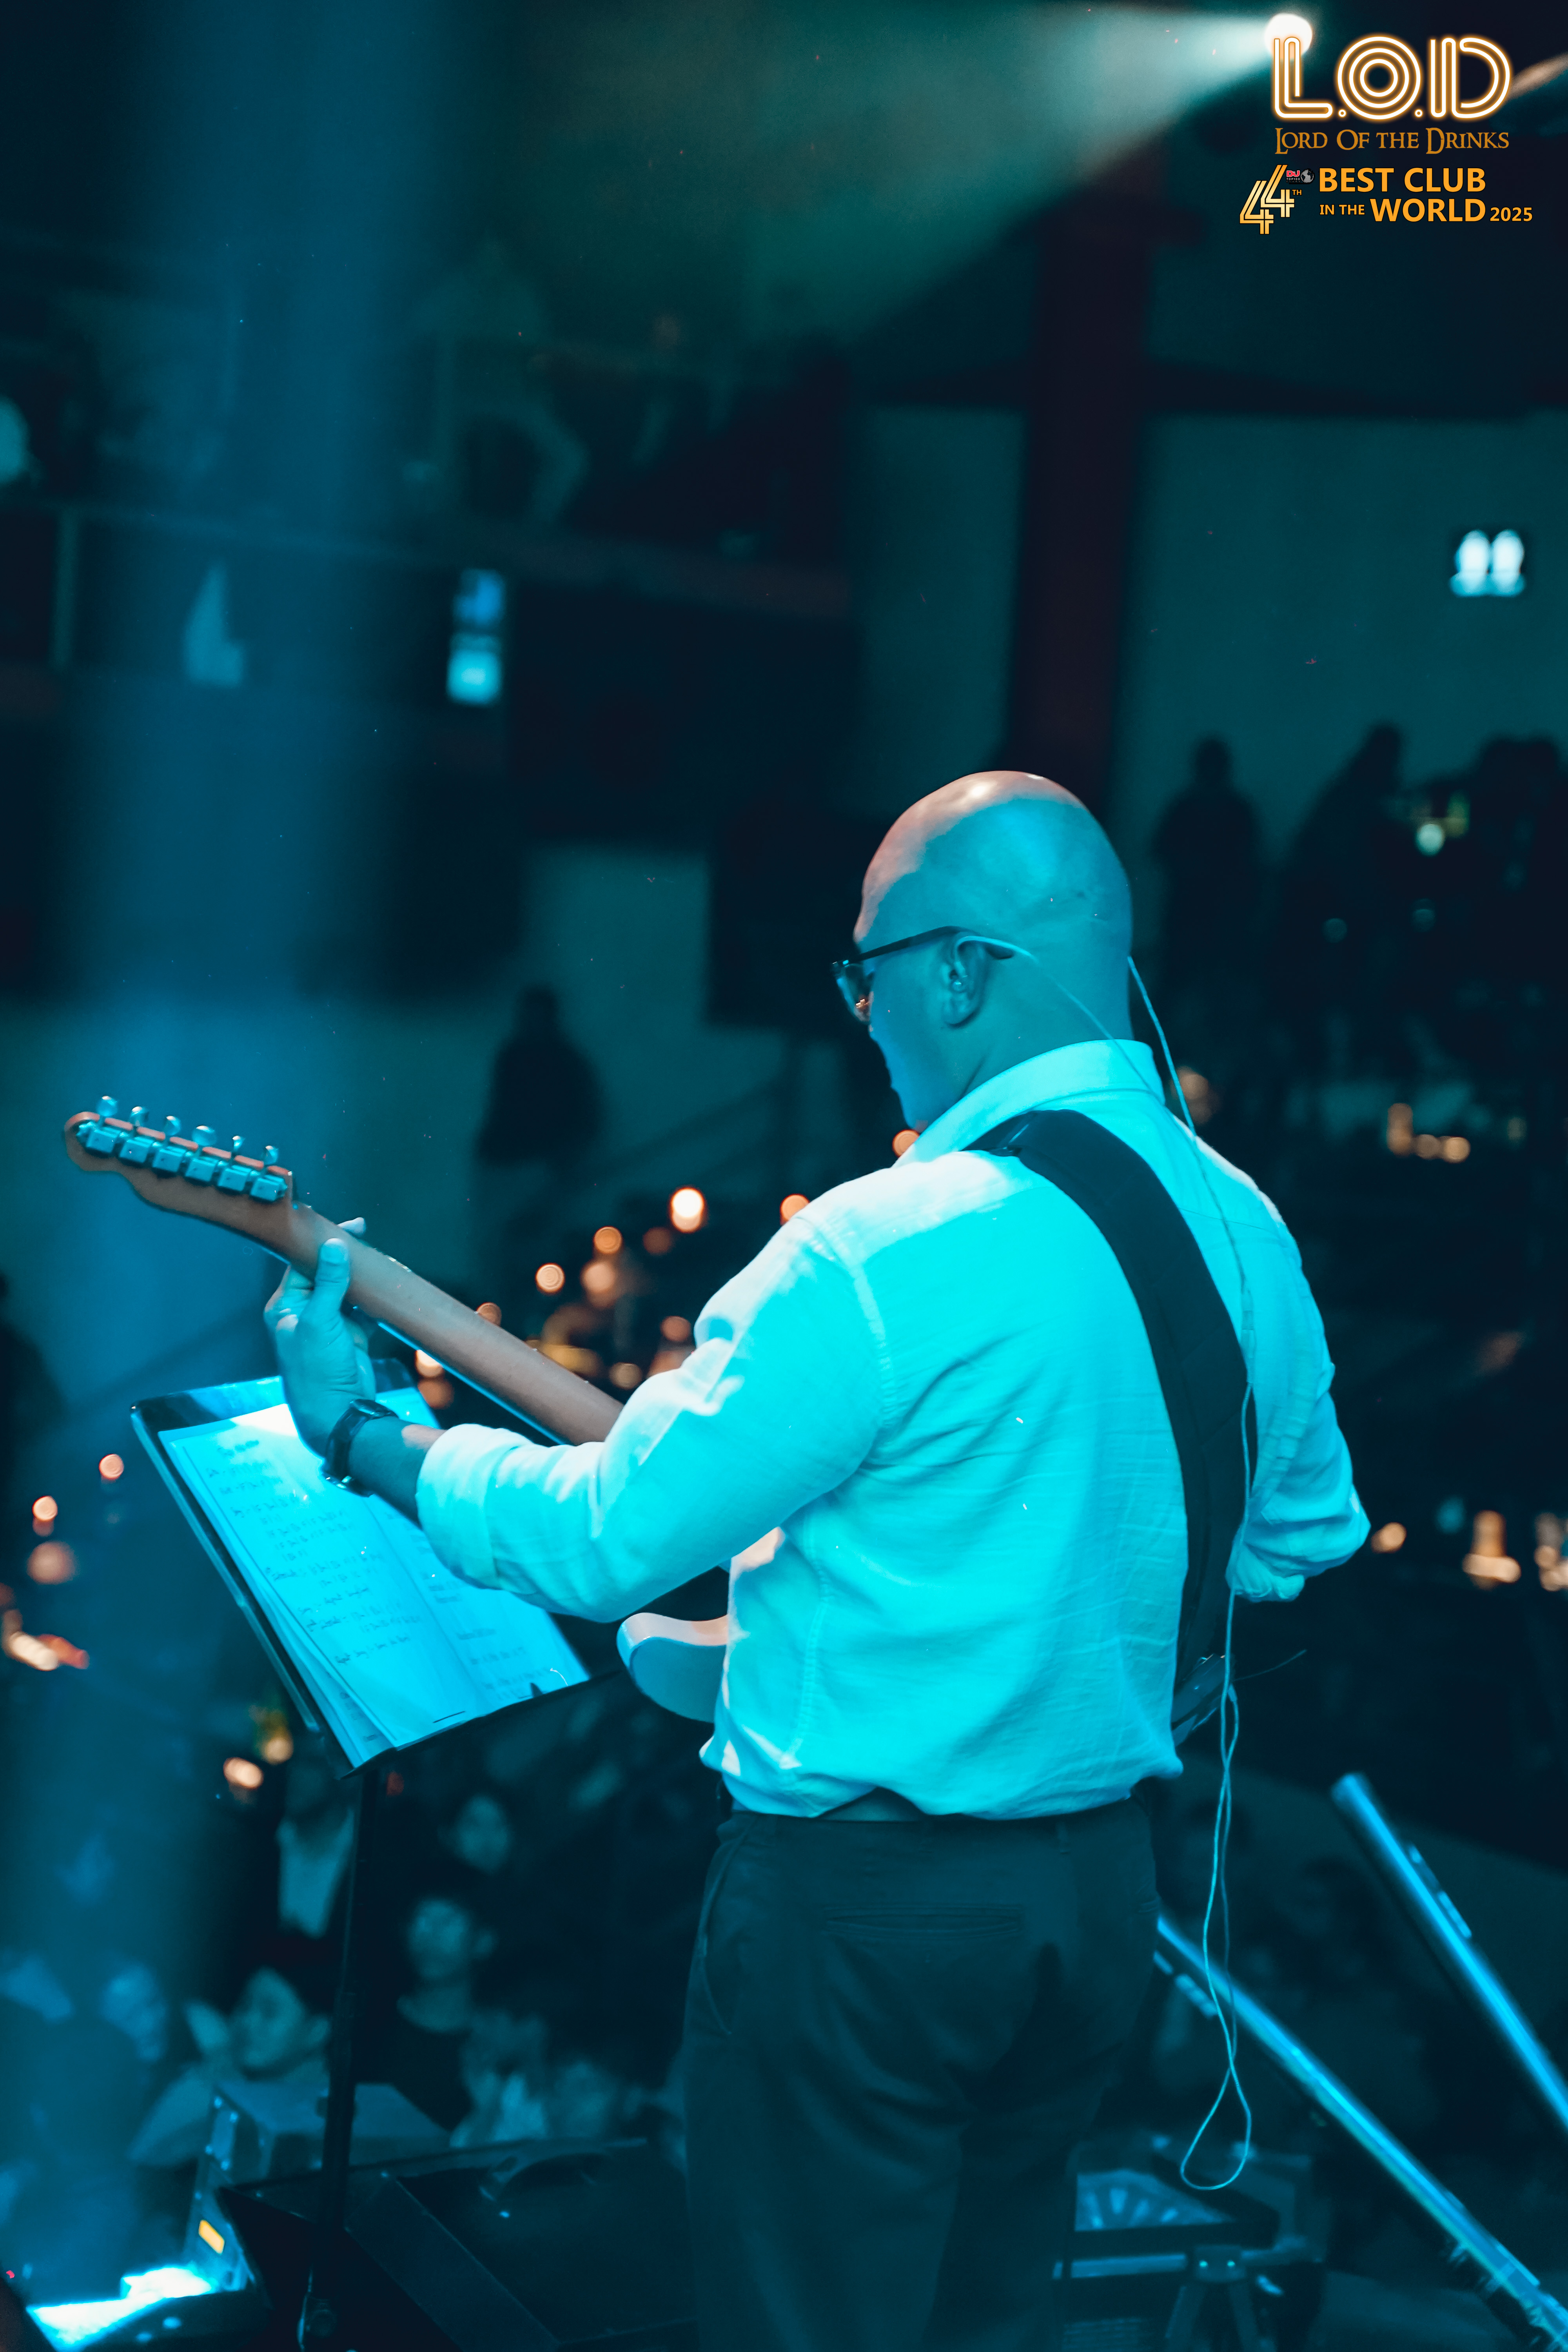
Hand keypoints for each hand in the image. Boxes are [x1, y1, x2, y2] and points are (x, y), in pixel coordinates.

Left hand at [265, 1236, 374, 1453]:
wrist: (337, 1411)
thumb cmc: (317, 1370)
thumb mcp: (320, 1321)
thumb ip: (327, 1282)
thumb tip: (333, 1246)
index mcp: (286, 1306)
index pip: (303, 1264)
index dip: (323, 1244)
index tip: (348, 1229)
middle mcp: (304, 1313)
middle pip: (325, 1273)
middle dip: (346, 1257)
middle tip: (366, 1238)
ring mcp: (328, 1325)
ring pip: (346, 1289)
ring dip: (362, 1277)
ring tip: (380, 1261)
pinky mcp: (349, 1336)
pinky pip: (362, 1309)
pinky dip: (374, 1299)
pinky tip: (387, 1287)